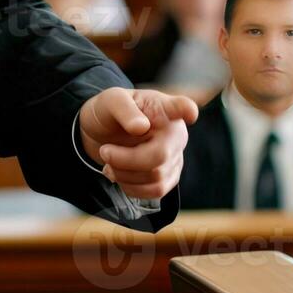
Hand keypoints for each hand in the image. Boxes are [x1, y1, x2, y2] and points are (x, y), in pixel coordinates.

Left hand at [77, 87, 197, 198]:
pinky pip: (155, 191)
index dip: (186, 110)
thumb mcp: (110, 101)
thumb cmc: (110, 112)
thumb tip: (141, 127)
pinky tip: (118, 173)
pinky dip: (131, 187)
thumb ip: (124, 110)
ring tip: (110, 161)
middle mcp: (176, 132)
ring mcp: (175, 156)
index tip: (190, 112)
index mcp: (164, 108)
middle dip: (125, 159)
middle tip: (105, 151)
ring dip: (124, 175)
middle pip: (160, 155)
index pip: (181, 107)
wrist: (102, 133)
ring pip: (156, 178)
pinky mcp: (169, 177)